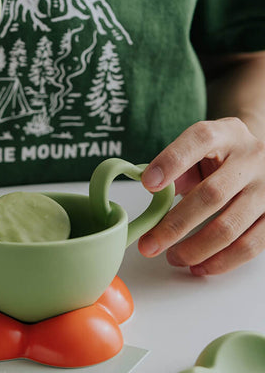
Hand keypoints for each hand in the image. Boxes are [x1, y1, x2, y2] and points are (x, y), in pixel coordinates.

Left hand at [139, 118, 264, 274]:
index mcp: (226, 134)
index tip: (147, 184)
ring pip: (230, 227)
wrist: (257, 156)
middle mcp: (251, 158)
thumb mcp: (198, 149)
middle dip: (175, 225)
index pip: (199, 140)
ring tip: (171, 257)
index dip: (171, 162)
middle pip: (211, 195)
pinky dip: (220, 262)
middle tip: (148, 245)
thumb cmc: (218, 154)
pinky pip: (250, 246)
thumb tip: (153, 191)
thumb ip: (176, 167)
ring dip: (195, 249)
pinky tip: (198, 266)